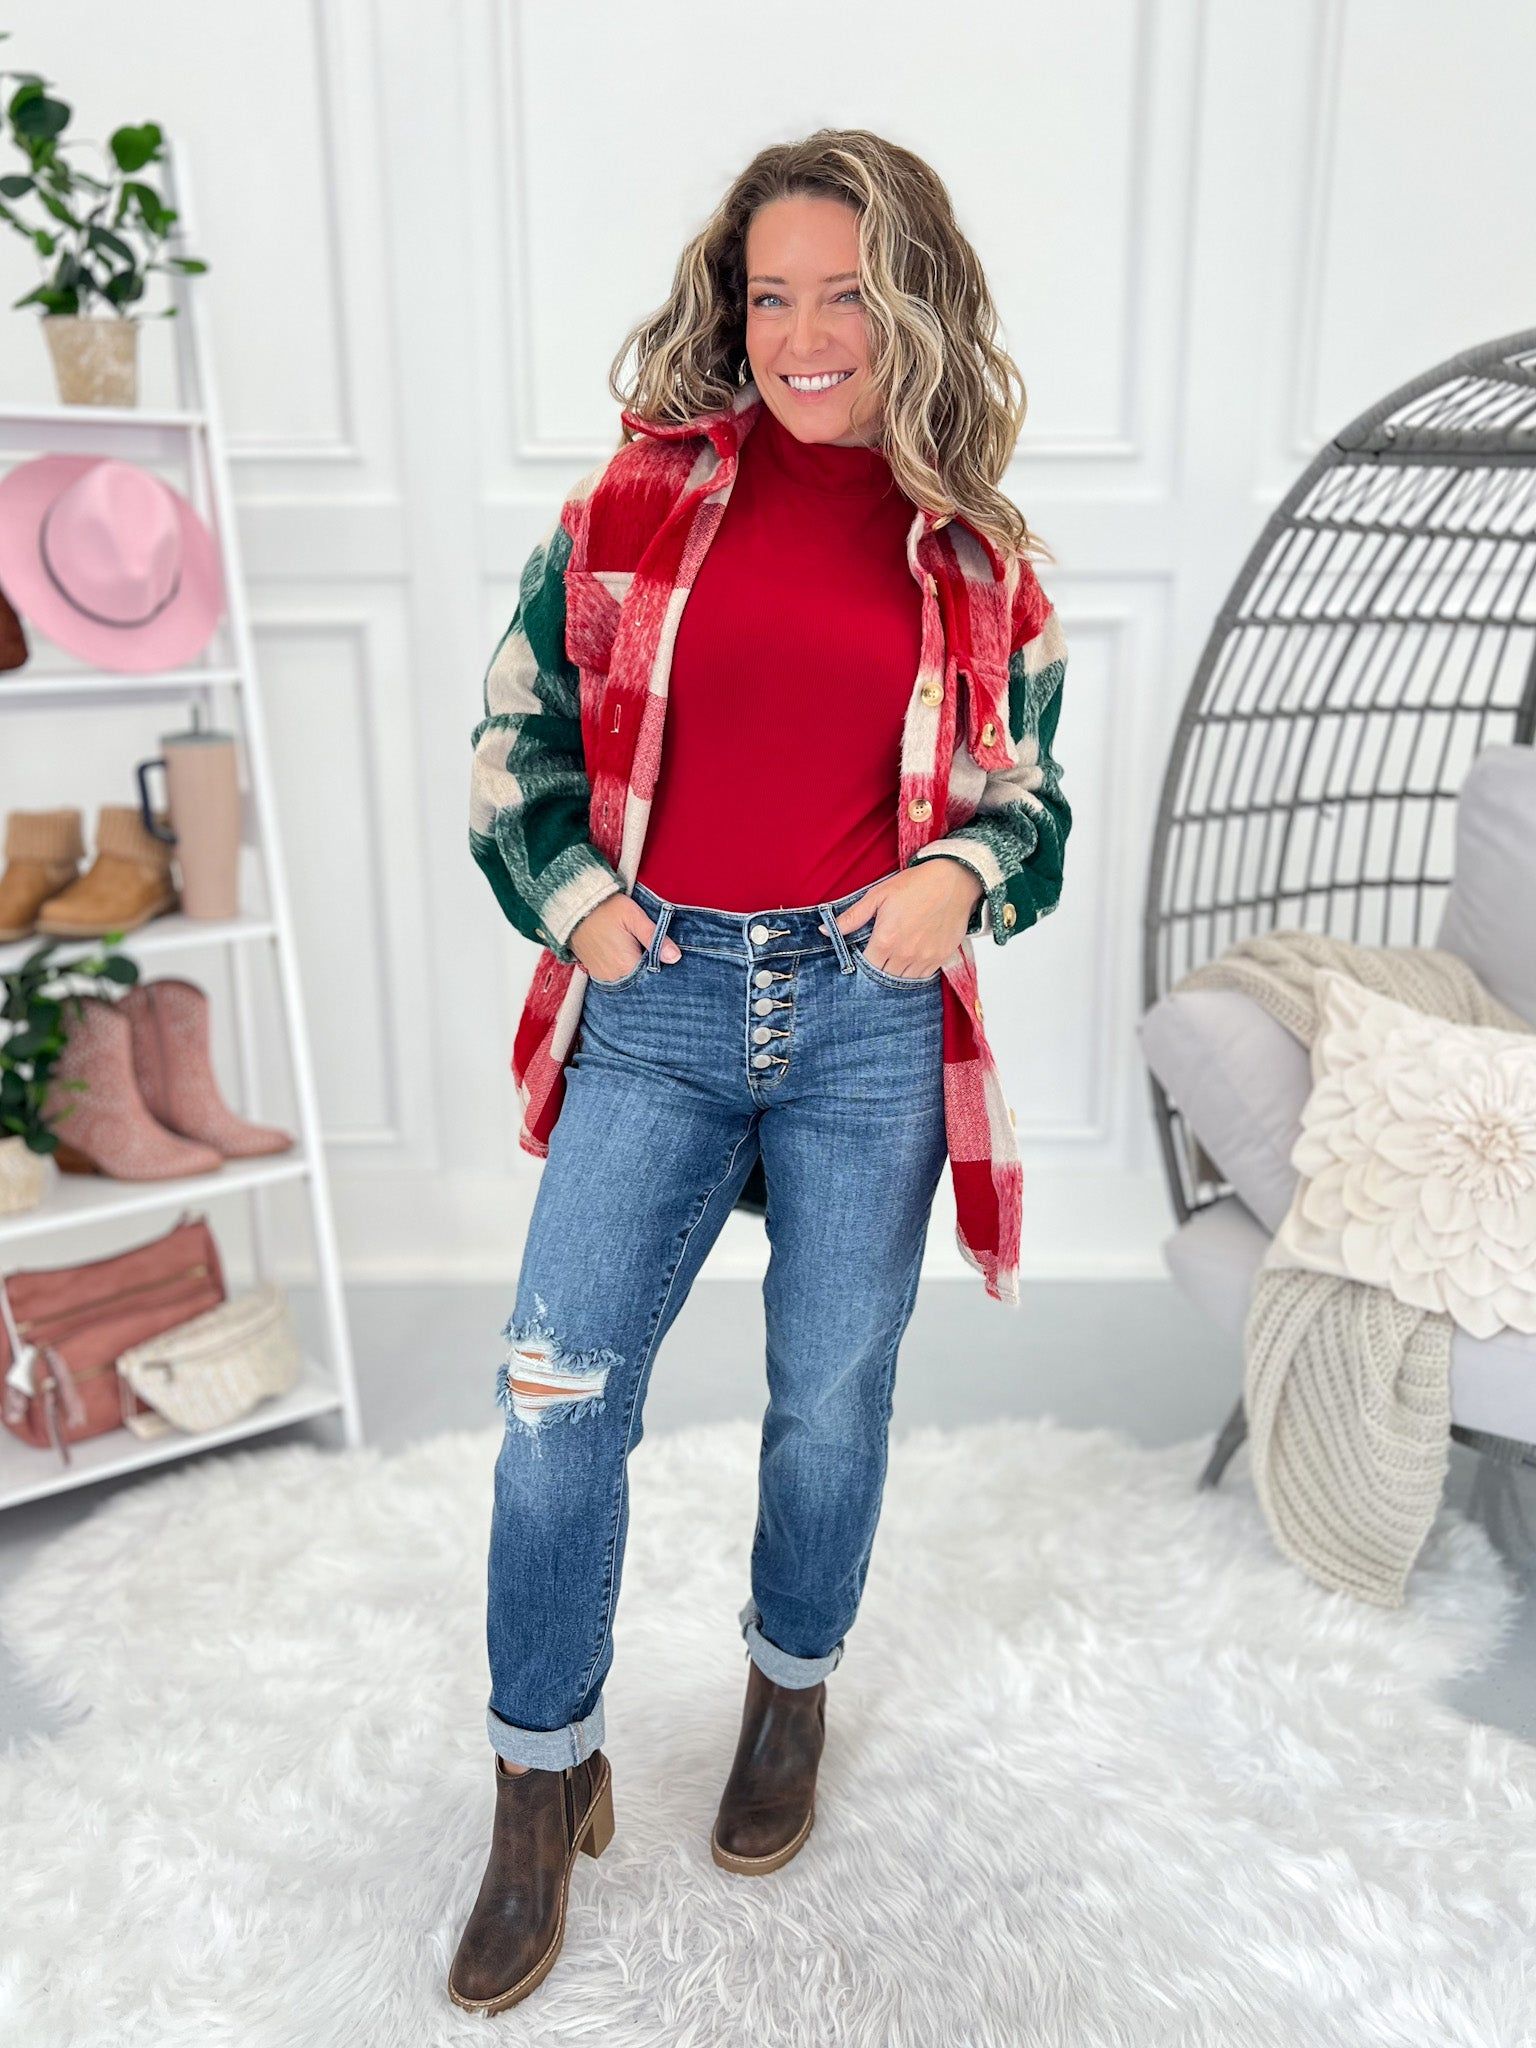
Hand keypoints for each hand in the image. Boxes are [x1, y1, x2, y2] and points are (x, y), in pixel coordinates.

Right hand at [570, 892, 681, 980]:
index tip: (667, 956)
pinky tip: (627, 956)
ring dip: (637, 970)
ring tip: (638, 951)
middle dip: (650, 969)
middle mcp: (614, 976)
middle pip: (641, 980)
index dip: (662, 967)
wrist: (574, 906)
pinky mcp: (595, 972)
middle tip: (652, 950)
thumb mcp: (634, 917)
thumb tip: (675, 957)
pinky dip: (624, 970)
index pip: (653, 977)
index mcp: (626, 965)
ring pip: (629, 979)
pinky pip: (616, 978)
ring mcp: (603, 976)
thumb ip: (654, 938)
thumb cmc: (606, 908)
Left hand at [826, 860, 983, 976]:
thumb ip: (852, 917)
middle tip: (879, 956)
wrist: (954, 880)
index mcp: (886, 940)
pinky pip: (923, 976)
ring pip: (903, 980)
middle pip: (884, 977)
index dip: (862, 962)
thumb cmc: (915, 884)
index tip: (863, 954)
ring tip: (894, 957)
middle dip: (878, 969)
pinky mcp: (941, 958)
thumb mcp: (878, 895)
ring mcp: (925, 958)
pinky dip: (914, 972)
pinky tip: (911, 958)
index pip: (866, 967)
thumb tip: (826, 930)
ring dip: (896, 972)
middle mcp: (905, 954)